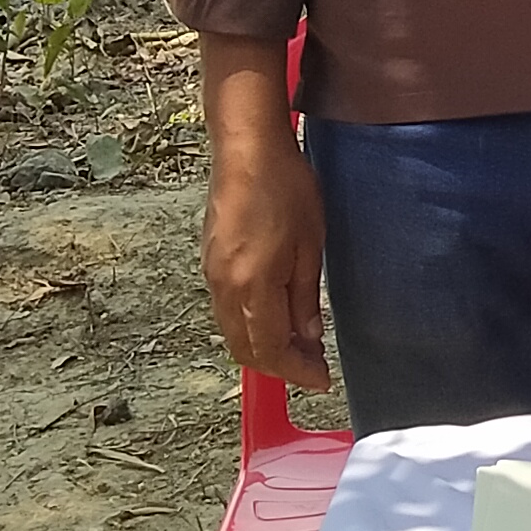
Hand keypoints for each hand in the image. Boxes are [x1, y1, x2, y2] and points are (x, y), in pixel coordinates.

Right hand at [200, 34, 328, 389]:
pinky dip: (250, 327)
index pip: (272, 349)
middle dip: (280, 366)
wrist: (247, 150)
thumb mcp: (311, 245)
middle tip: (313, 367)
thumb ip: (305, 297)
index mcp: (253, 286)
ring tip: (299, 347)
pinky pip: (227, 312)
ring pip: (234, 333)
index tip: (322, 380)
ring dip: (263, 349)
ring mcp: (212, 276)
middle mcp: (225, 288)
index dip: (298, 371)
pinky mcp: (209, 263)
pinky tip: (274, 319)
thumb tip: (308, 336)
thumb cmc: (287, 189)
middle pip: (247, 349)